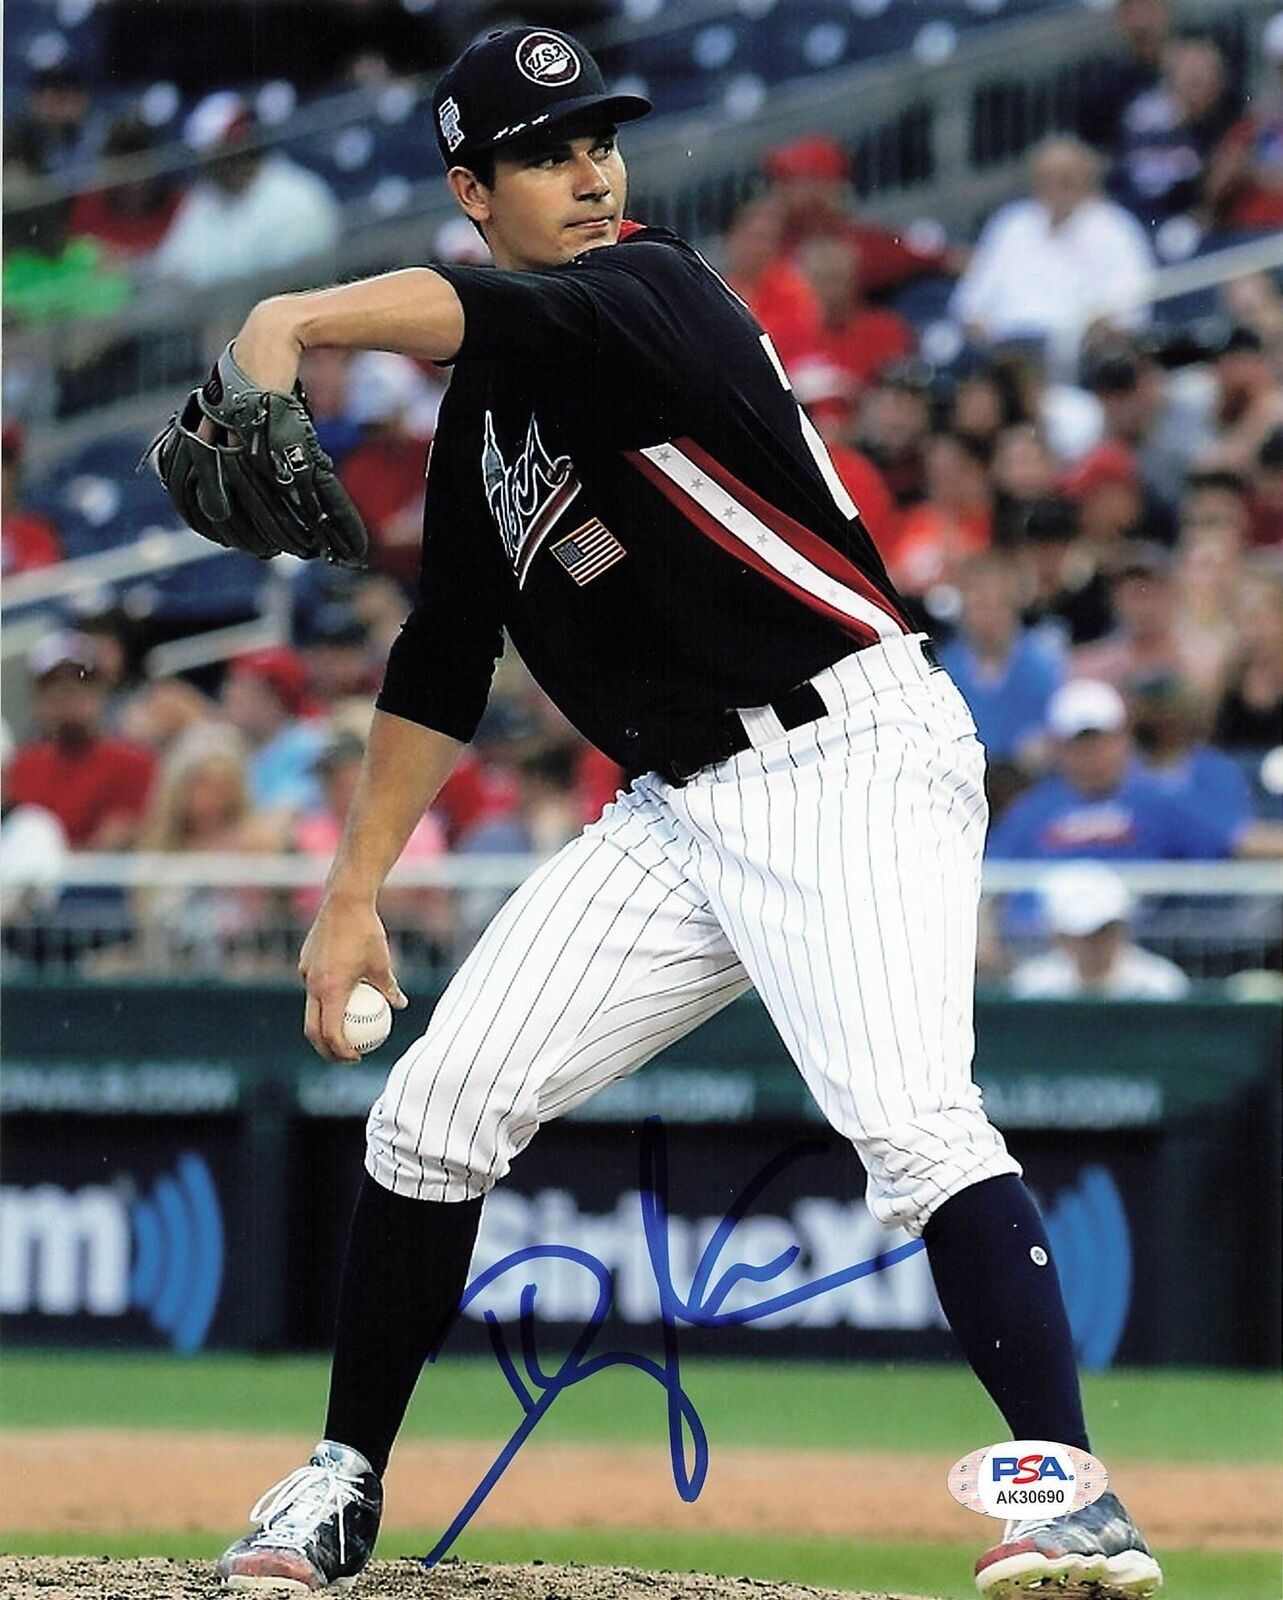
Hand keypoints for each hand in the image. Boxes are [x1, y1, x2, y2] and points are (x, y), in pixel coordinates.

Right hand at [299, 895, 408, 1061]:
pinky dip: (324, 1001)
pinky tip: (342, 998)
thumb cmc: (366, 932)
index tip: (356, 1057)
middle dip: (326, 1049)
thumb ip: (390, 988)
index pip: (331, 1033)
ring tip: (343, 1032)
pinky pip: (313, 989)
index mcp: (330, 990)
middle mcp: (313, 985)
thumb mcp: (383, 964)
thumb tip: (400, 1005)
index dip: (341, 1051)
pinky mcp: (305, 963)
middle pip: (313, 1029)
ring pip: (310, 1010)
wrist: (343, 902)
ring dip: (324, 1026)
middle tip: (346, 1056)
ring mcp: (305, 974)